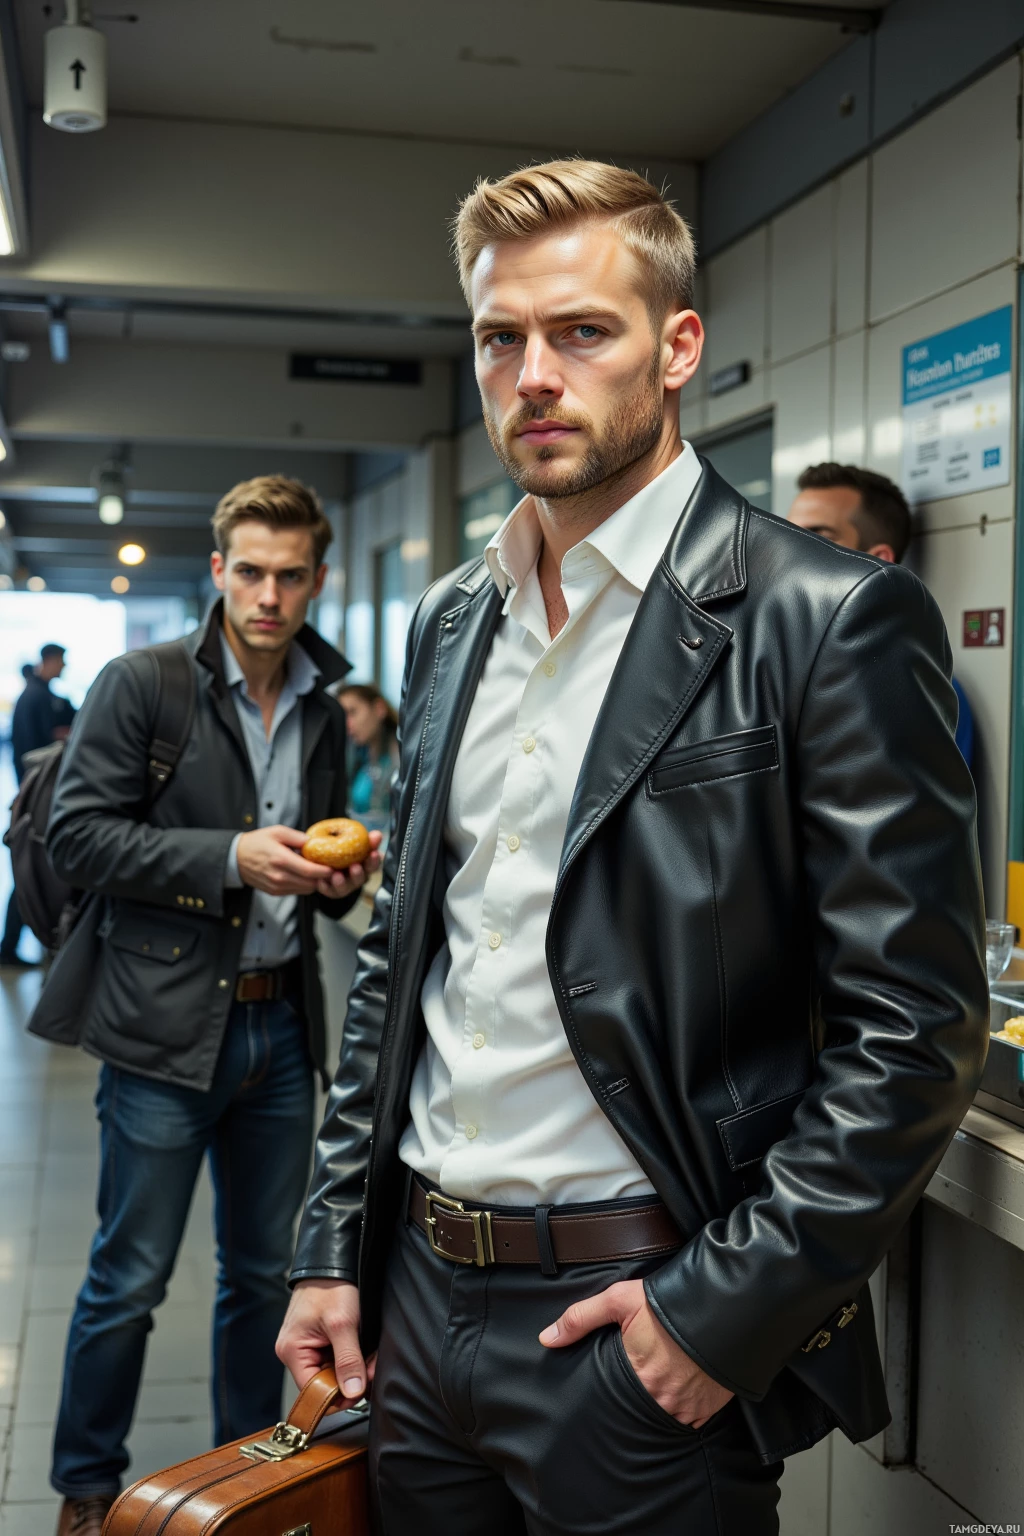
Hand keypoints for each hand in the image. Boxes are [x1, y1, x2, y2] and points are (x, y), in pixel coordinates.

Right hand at [237, 825, 329, 895]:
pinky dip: (304, 885)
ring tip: (317, 870)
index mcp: (280, 859)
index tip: (335, 865)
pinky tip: (304, 874)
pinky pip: (296, 891)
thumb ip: (297, 837)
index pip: (310, 871)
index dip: (325, 870)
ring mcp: (276, 886)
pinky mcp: (275, 892)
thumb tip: (314, 842)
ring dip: (314, 882)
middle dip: (323, 877)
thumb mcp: (277, 831)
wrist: (236, 858)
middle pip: (310, 883)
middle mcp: (279, 876)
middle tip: (330, 867)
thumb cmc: (257, 842)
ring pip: (305, 889)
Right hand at [276, 1279, 376, 1401]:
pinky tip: (361, 1348)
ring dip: (352, 1367)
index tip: (360, 1390)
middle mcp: (294, 1352)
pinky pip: (334, 1359)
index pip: (312, 1391)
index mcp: (291, 1351)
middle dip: (349, 1379)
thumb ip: (348, 1359)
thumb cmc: (331, 1286)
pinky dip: (350, 1357)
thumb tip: (351, 1392)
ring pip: (331, 1372)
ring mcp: (305, 1346)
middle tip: (370, 1368)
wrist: (332, 1262)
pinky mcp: (317, 1340)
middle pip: (322, 1383)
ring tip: (368, 1356)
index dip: (336, 1395)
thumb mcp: (343, 1323)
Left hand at [311, 830, 382, 900]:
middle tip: (355, 867)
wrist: (322, 858)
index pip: (373, 865)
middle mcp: (356, 878)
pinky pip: (328, 890)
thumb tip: (378, 834)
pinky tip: (321, 881)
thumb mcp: (353, 840)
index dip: (374, 860)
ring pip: (345, 888)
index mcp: (364, 866)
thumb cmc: (342, 847)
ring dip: (341, 882)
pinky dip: (325, 886)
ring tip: (336, 875)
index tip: (373, 853)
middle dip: (358, 874)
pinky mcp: (331, 890)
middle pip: (360, 879)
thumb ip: (365, 839)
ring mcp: (344, 886)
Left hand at [539, 1278, 733, 1428]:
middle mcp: (661, 1398)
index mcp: (635, 1376)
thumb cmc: (667, 1302)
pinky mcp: (709, 1407)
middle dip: (635, 1399)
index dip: (611, 1391)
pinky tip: (680, 1390)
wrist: (721, 1304)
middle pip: (638, 1409)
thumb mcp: (619, 1300)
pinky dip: (683, 1409)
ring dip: (660, 1405)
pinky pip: (690, 1420)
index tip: (612, 1384)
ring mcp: (686, 1406)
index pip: (613, 1398)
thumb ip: (580, 1318)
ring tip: (659, 1385)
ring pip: (664, 1418)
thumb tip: (546, 1338)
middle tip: (636, 1383)